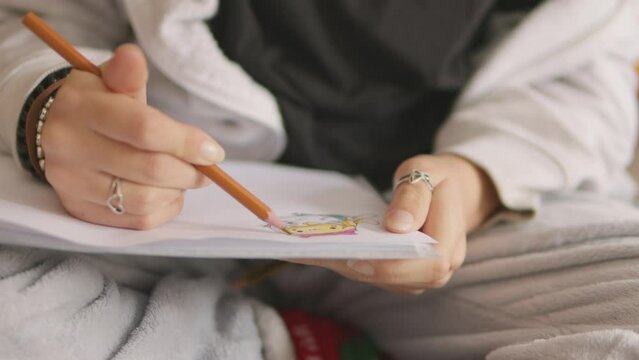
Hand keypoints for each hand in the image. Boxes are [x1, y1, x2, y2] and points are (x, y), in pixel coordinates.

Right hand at [42, 44, 223, 228]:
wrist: (57, 130)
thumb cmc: (98, 103)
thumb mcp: (109, 81)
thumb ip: (127, 74)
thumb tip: (132, 56)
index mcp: (81, 109)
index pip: (145, 130)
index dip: (187, 143)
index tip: (214, 152)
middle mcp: (70, 148)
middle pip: (150, 169)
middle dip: (190, 172)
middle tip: (206, 169)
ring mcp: (72, 183)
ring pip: (145, 200)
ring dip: (177, 191)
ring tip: (184, 178)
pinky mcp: (80, 210)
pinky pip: (137, 221)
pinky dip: (164, 209)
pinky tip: (167, 193)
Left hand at [294, 154, 499, 293]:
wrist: (445, 192)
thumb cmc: (433, 180)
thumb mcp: (425, 173)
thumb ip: (413, 197)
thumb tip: (397, 226)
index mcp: (451, 242)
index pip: (428, 264)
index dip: (393, 265)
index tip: (357, 256)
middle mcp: (440, 268)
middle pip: (401, 279)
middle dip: (362, 267)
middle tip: (324, 253)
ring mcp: (421, 276)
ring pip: (385, 281)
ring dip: (352, 267)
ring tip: (318, 252)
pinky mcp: (403, 276)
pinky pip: (378, 275)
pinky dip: (353, 264)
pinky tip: (328, 251)